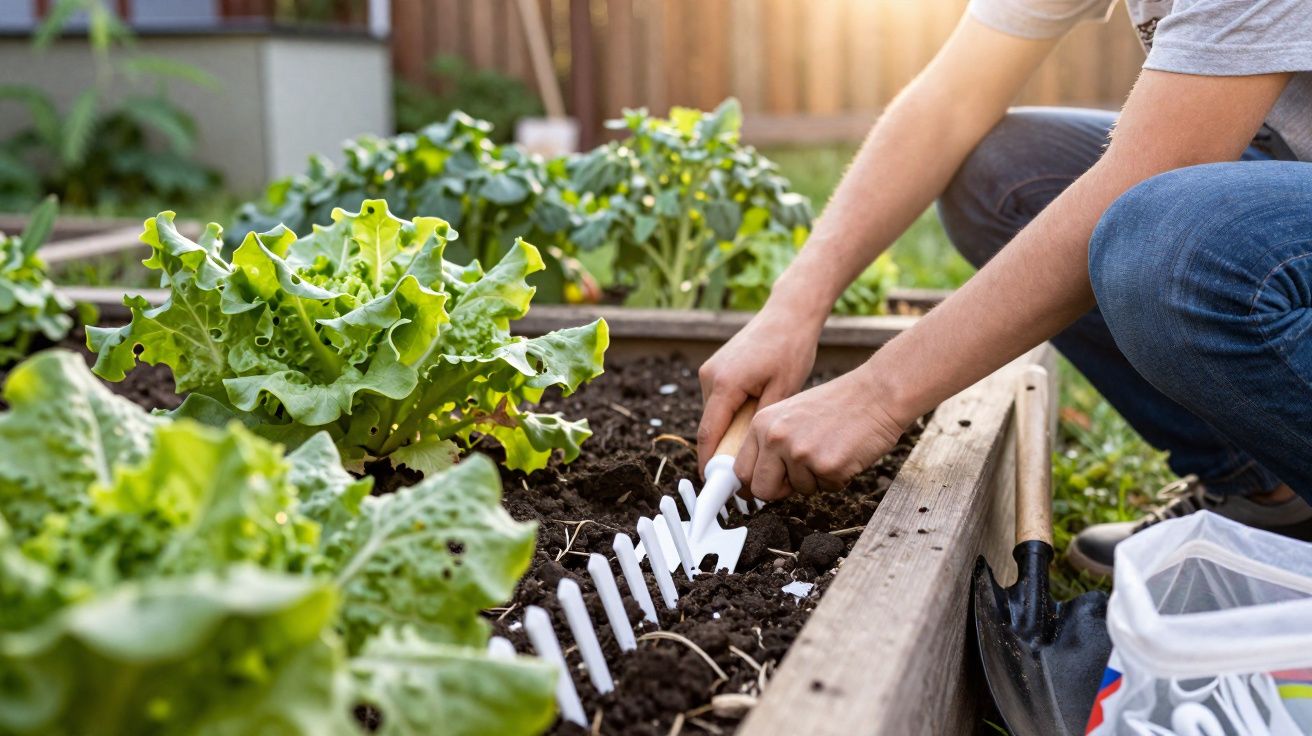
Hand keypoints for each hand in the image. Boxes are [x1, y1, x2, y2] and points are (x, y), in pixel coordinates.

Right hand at [697, 304, 820, 472]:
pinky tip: (752, 423)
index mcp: (724, 383)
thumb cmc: (791, 349)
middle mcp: (710, 376)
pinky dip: (731, 416)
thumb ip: (761, 424)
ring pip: (714, 415)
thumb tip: (749, 456)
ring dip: (728, 433)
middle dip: (722, 452)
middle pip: (710, 426)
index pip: (709, 434)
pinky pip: (719, 402)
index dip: (710, 464)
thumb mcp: (782, 391)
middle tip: (742, 475)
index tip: (716, 485)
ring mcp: (710, 370)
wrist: (789, 313)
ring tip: (753, 449)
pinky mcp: (716, 367)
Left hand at [732, 366, 907, 500]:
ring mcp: (799, 453)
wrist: (876, 394)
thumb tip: (758, 479)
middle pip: (762, 490)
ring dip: (816, 479)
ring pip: (799, 491)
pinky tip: (846, 453)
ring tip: (831, 449)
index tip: (764, 489)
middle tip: (803, 475)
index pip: (741, 470)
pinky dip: (837, 478)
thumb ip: (771, 443)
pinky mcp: (826, 466)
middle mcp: (775, 438)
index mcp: (762, 424)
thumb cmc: (838, 405)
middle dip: (781, 491)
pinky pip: (826, 489)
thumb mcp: (790, 415)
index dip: (755, 484)